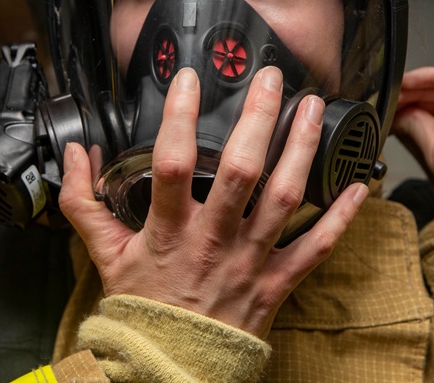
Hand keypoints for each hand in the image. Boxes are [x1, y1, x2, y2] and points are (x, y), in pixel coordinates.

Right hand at [58, 66, 367, 337]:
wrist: (170, 366)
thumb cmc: (143, 307)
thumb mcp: (104, 255)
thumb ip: (83, 202)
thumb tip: (75, 155)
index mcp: (168, 232)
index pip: (172, 165)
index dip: (179, 118)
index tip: (188, 80)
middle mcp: (212, 242)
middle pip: (241, 172)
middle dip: (258, 119)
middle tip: (271, 79)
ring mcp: (249, 262)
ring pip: (284, 199)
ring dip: (301, 150)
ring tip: (311, 109)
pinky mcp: (277, 283)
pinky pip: (317, 248)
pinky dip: (340, 217)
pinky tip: (358, 184)